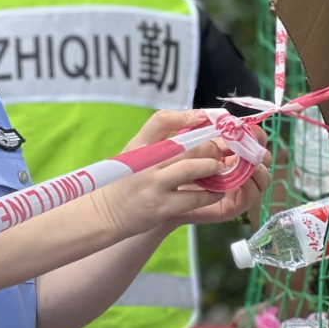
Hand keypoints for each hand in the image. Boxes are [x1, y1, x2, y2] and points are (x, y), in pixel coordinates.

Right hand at [89, 109, 271, 236]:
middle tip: (221, 151)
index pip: (161, 120)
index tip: (203, 118)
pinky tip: (215, 192)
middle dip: (211, 146)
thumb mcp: (134, 154)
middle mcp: (145, 162)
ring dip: (213, 167)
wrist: (107, 212)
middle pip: (186, 144)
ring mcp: (153, 184)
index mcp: (139, 146)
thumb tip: (196, 127)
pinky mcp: (161, 207)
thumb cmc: (126, 180)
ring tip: (220, 169)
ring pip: (193, 168)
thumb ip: (159, 141)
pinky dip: (211, 193)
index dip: (186, 116)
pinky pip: (195, 198)